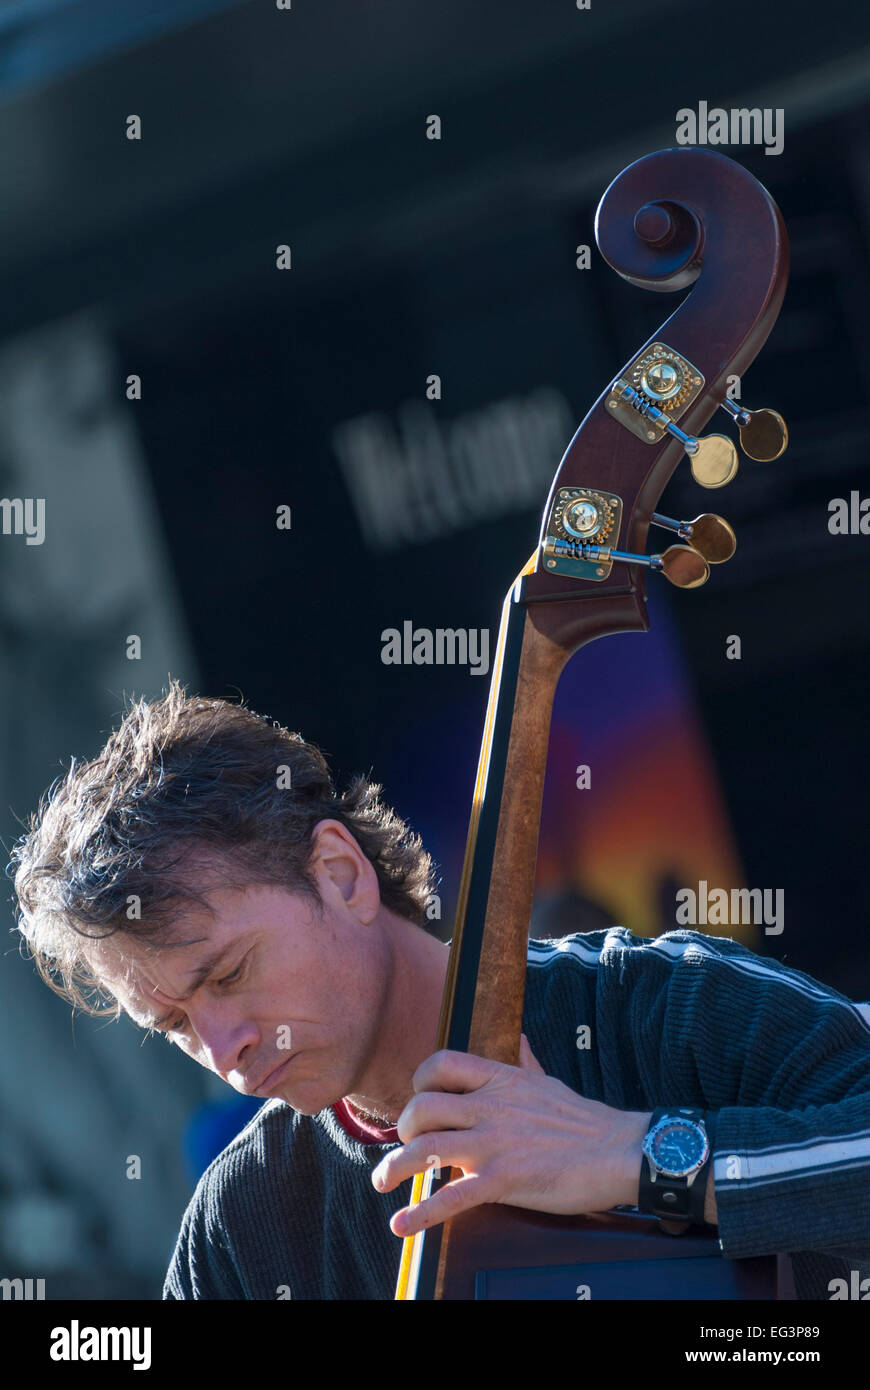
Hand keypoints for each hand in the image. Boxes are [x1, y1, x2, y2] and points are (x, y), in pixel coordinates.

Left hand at [371, 1036, 651, 1237]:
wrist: (620, 1152)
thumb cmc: (584, 1120)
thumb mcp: (548, 1081)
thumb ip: (524, 1061)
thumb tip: (518, 1036)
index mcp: (501, 1079)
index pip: (441, 1064)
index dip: (420, 1080)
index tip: (417, 1098)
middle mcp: (490, 1107)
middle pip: (422, 1107)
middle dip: (403, 1128)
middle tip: (405, 1145)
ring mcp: (494, 1143)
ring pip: (424, 1149)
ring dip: (394, 1168)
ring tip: (382, 1182)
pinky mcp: (503, 1180)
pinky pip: (451, 1197)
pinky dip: (421, 1214)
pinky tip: (401, 1225)